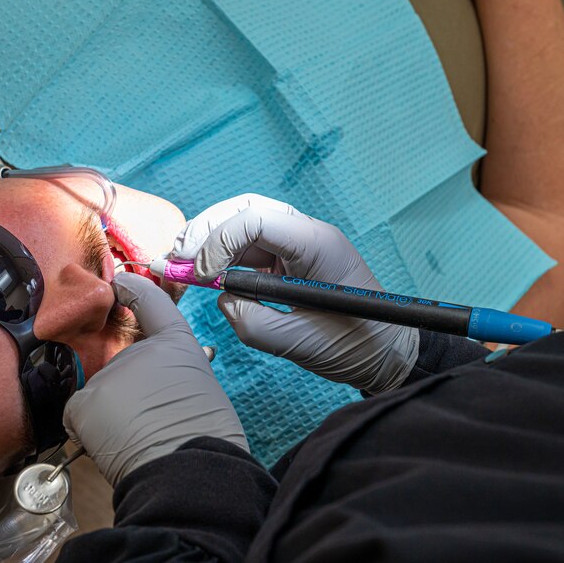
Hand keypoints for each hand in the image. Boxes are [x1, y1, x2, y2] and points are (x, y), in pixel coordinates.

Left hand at [63, 272, 247, 486]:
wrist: (188, 470)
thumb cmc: (203, 436)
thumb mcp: (200, 387)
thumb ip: (176, 373)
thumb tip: (162, 379)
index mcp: (176, 343)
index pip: (151, 301)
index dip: (133, 290)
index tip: (122, 283)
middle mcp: (139, 349)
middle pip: (122, 364)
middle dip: (128, 389)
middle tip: (149, 418)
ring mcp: (109, 373)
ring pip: (100, 391)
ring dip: (110, 412)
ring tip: (135, 435)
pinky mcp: (84, 401)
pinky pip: (78, 413)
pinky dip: (88, 429)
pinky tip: (112, 442)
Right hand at [172, 194, 419, 394]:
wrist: (389, 354)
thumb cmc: (356, 347)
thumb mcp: (300, 344)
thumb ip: (253, 323)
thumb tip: (222, 301)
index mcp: (317, 244)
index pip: (255, 220)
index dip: (219, 242)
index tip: (201, 275)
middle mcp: (308, 234)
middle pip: (245, 210)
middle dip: (206, 231)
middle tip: (175, 258)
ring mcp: (300, 244)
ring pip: (244, 225)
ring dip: (210, 241)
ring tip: (181, 263)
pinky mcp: (292, 260)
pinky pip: (252, 248)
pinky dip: (224, 257)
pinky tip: (205, 273)